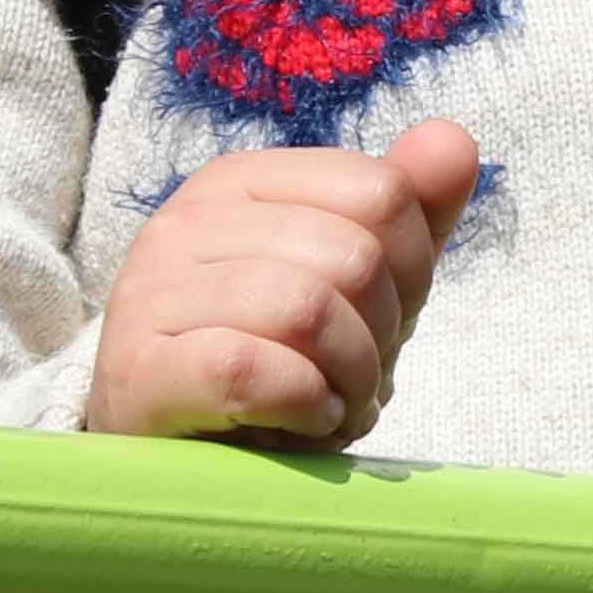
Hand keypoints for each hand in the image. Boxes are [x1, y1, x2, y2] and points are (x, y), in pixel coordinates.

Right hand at [86, 121, 479, 443]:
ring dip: (347, 380)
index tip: (379, 319)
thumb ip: (412, 212)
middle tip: (351, 377)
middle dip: (380, 335)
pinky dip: (303, 408)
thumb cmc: (277, 360)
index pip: (381, 192)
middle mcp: (185, 221)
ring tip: (328, 406)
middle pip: (354, 256)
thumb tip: (453, 138)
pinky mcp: (138, 370)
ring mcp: (150, 293)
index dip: (411, 270)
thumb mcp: (359, 285)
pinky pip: (254, 371)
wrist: (176, 455)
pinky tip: (296, 424)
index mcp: (240, 181)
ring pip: (305, 310)